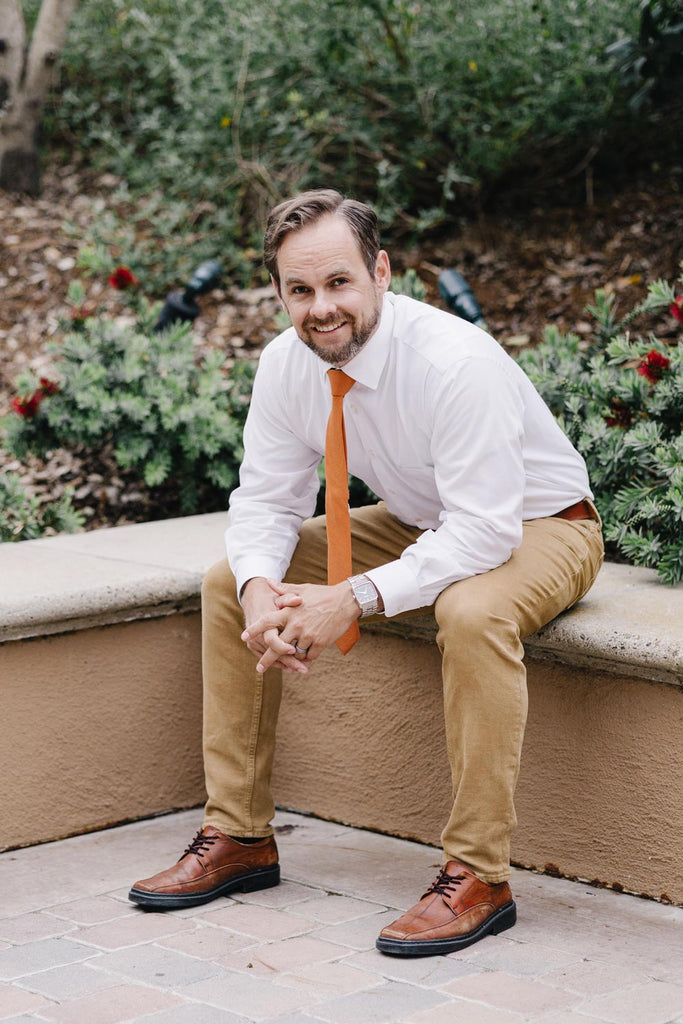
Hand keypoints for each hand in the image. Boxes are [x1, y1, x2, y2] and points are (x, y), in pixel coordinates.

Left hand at [242, 578, 359, 674]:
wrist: (346, 600)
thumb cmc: (322, 594)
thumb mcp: (301, 589)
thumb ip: (282, 589)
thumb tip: (267, 581)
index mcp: (289, 611)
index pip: (267, 621)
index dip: (254, 630)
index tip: (243, 638)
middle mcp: (296, 624)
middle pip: (276, 645)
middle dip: (267, 659)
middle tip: (259, 668)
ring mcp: (308, 634)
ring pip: (294, 652)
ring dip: (291, 657)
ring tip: (289, 662)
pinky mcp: (320, 642)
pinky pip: (309, 656)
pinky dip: (306, 658)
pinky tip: (305, 659)